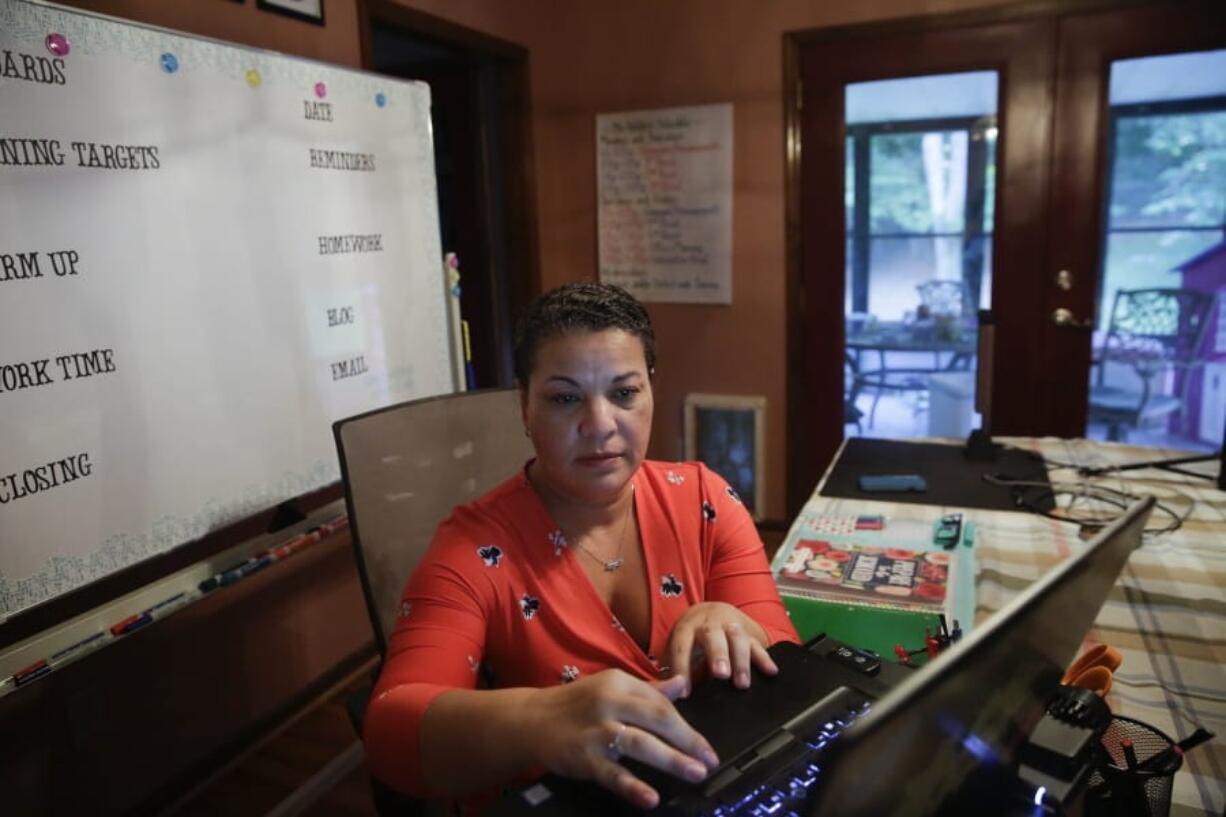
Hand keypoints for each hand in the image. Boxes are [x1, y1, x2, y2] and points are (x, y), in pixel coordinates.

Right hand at [525, 669, 719, 808]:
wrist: (531, 720)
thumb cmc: (577, 704)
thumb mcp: (611, 688)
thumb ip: (648, 690)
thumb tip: (683, 684)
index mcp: (619, 682)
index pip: (661, 703)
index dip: (686, 725)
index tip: (704, 745)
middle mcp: (609, 702)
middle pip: (658, 719)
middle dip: (689, 741)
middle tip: (709, 760)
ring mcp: (596, 730)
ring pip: (642, 744)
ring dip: (672, 760)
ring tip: (695, 773)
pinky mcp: (584, 757)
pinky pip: (613, 773)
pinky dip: (633, 786)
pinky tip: (651, 797)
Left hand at [665, 602, 777, 690]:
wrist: (711, 612)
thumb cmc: (690, 639)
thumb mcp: (678, 648)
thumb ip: (673, 670)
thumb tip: (666, 696)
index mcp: (687, 628)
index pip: (681, 646)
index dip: (682, 668)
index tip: (685, 693)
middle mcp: (709, 623)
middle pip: (713, 635)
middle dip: (718, 654)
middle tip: (721, 675)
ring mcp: (731, 626)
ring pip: (737, 638)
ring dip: (740, 661)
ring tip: (742, 684)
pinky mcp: (750, 633)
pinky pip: (758, 645)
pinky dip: (764, 659)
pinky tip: (771, 672)